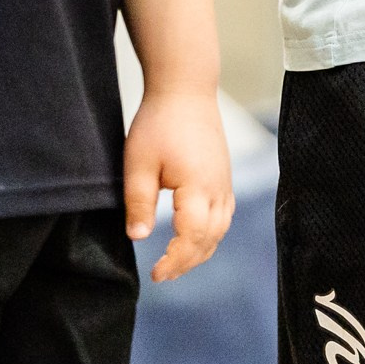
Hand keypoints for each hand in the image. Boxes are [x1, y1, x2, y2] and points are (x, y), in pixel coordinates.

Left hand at [124, 88, 234, 282]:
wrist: (186, 88)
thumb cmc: (159, 122)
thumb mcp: (139, 163)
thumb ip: (139, 203)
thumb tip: (139, 238)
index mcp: (198, 188)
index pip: (191, 238)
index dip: (175, 261)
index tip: (156, 274)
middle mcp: (218, 188)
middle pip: (210, 239)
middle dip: (187, 262)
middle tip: (163, 275)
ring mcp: (225, 181)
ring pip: (220, 229)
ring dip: (200, 251)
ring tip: (177, 262)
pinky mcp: (224, 175)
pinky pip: (224, 215)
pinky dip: (210, 234)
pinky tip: (194, 237)